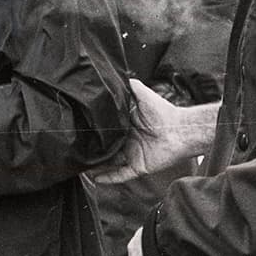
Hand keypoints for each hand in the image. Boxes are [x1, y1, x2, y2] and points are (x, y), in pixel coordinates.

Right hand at [89, 78, 218, 183]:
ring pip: (109, 163)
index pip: (107, 130)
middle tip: (75, 149)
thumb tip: (116, 77)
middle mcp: (128, 141)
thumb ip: (130, 87)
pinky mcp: (138, 167)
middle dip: (92, 150)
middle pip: (105, 148)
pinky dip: (108, 178)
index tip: (79, 130)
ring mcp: (132, 155)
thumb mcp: (143, 94)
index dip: (94, 132)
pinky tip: (94, 178)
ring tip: (79, 165)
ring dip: (95, 166)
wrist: (180, 130)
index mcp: (127, 126)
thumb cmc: (163, 112)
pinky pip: (120, 175)